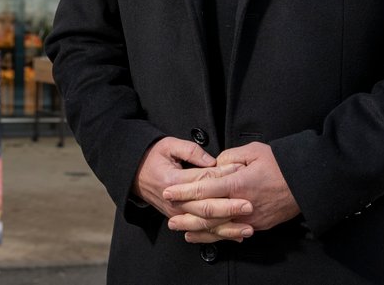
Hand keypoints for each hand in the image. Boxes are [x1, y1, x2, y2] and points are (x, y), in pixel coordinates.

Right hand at [132, 137, 246, 236]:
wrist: (134, 174)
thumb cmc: (152, 157)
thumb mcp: (168, 145)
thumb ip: (191, 151)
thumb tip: (212, 161)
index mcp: (172, 181)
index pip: (203, 180)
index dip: (223, 175)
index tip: (241, 171)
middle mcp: (175, 201)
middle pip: (206, 207)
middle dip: (229, 208)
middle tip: (249, 205)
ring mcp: (177, 213)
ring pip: (205, 224)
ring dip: (227, 228)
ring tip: (247, 228)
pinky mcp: (180, 219)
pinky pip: (201, 230)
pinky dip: (218, 235)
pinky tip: (235, 237)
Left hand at [162, 141, 298, 241]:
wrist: (307, 183)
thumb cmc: (281, 164)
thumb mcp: (253, 151)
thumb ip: (229, 157)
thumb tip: (214, 166)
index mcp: (238, 183)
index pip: (204, 189)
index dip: (184, 191)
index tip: (169, 192)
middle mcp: (242, 204)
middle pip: (208, 214)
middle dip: (186, 216)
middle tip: (170, 218)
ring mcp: (251, 218)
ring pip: (219, 229)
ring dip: (199, 231)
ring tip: (183, 231)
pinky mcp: (259, 225)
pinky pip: (234, 232)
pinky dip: (219, 236)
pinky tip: (209, 236)